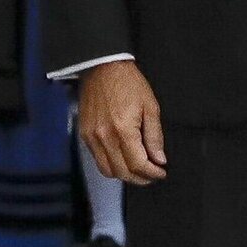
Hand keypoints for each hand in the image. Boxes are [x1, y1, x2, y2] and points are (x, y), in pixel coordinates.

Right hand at [79, 60, 166, 184]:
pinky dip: (111, 164)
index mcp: (123, 130)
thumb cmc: (128, 82)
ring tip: (138, 169)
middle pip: (122, 172)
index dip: (152, 173)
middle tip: (152, 175)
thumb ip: (155, 136)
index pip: (138, 164)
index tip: (161, 172)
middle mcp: (105, 137)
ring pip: (107, 170)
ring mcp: (92, 137)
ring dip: (124, 175)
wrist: (103, 68)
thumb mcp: (150, 106)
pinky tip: (122, 158)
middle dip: (140, 178)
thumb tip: (159, 159)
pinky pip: (97, 159)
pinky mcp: (85, 135)